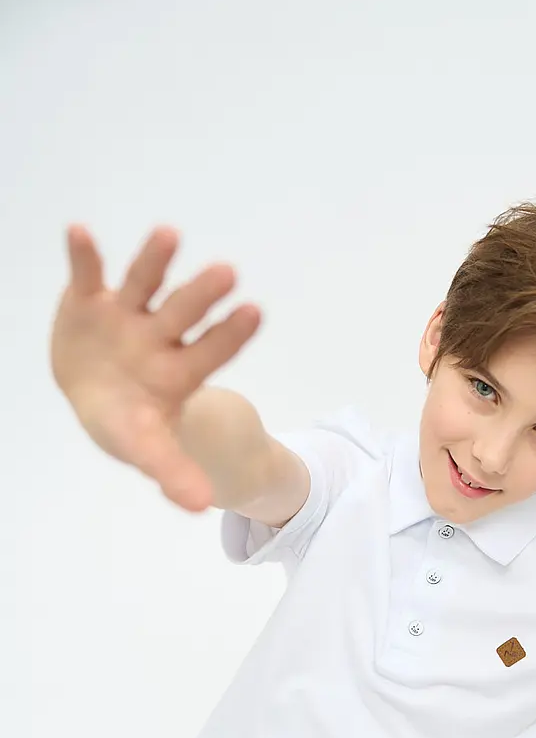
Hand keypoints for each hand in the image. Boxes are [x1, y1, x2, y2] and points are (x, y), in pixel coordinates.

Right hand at [50, 225, 262, 511]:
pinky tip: (78, 233)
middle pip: (183, 313)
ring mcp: (126, 315)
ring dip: (154, 262)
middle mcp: (159, 336)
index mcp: (179, 371)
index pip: (211, 350)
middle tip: (229, 271)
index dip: (230, 334)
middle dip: (201, 294)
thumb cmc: (129, 422)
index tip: (255, 311)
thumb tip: (202, 505)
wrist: (96, 398)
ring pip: (143, 284)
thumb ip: (174, 472)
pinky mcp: (89, 300)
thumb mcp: (147, 449)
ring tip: (169, 235)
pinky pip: (86, 275)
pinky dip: (82, 256)